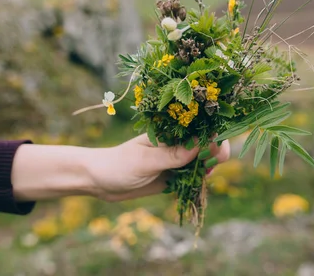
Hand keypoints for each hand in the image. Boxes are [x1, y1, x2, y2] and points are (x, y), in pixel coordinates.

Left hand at [85, 133, 230, 201]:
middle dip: (215, 154)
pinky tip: (194, 186)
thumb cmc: (118, 164)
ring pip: (203, 161)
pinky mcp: (172, 176)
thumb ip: (172, 155)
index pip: (201, 127)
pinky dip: (198, 182)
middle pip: (207, 143)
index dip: (214, 136)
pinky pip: (193, 177)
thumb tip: (201, 145)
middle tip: (209, 167)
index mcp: (170, 130)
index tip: (215, 151)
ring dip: (208, 169)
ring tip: (202, 177)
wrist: (98, 181)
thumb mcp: (145, 161)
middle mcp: (176, 142)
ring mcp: (175, 159)